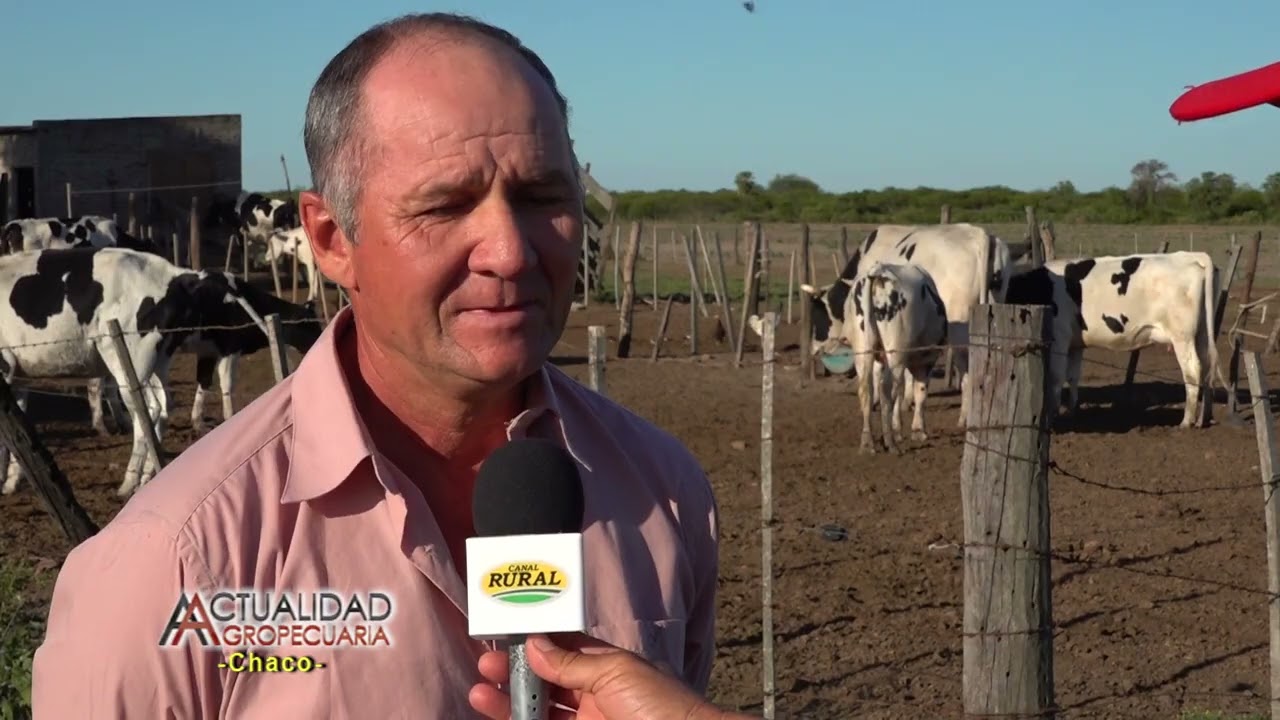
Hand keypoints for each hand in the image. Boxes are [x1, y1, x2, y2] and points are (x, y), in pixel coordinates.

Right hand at [468, 633, 751, 719]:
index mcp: (607, 669)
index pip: (562, 651)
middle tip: (486, 667)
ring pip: (542, 713)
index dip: (534, 645)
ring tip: (480, 693)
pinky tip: (504, 717)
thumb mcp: (617, 673)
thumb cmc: (662, 706)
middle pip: (546, 684)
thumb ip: (573, 662)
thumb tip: (535, 643)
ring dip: (510, 704)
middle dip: (514, 676)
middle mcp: (595, 697)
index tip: (505, 638)